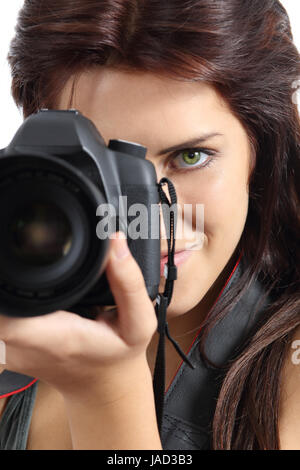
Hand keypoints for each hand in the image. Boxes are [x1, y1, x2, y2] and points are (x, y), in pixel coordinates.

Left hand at [0, 232, 157, 395]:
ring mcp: (12, 352)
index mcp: (55, 338)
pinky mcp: (7, 350)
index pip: (8, 316)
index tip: (12, 263)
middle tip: (22, 262)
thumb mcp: (138, 322)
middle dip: (4, 280)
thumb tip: (116, 243)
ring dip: (5, 292)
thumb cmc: (118, 355)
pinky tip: (30, 298)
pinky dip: (7, 304)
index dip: (4, 287)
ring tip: (30, 282)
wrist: (103, 388)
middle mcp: (25, 347)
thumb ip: (128, 283)